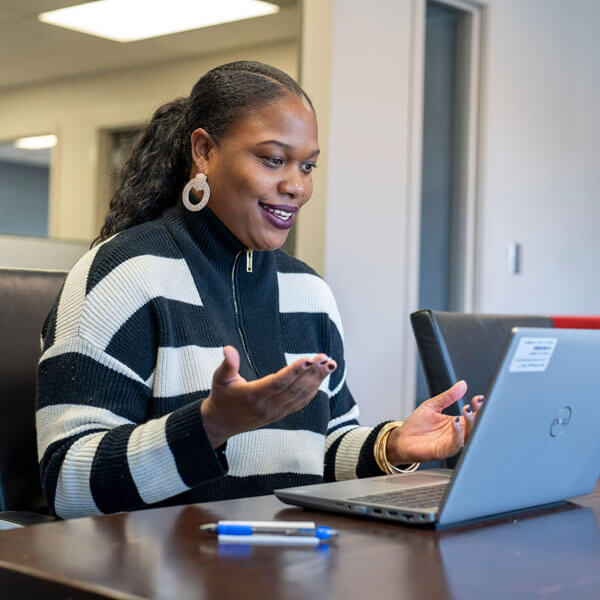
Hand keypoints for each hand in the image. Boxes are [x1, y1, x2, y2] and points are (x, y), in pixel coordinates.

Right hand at [200, 346, 336, 447]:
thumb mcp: (220, 379)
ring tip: (330, 364)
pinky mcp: (281, 414)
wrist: (222, 423)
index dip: (294, 371)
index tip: (309, 359)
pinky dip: (313, 390)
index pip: (278, 383)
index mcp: (254, 395)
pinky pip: (301, 403)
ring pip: (301, 396)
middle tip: (325, 357)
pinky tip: (321, 378)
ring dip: (317, 380)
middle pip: (295, 389)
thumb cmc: (222, 397)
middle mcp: (268, 406)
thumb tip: (228, 349)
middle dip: (313, 372)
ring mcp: (276, 412)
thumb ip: (228, 364)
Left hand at [385, 381, 483, 464]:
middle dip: (479, 414)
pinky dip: (458, 434)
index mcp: (456, 423)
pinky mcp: (443, 451)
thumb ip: (448, 396)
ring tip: (466, 410)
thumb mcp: (432, 405)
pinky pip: (455, 445)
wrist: (402, 439)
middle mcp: (456, 434)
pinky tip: (456, 423)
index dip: (478, 407)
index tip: (479, 398)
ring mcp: (451, 443)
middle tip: (477, 403)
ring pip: (468, 435)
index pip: (473, 415)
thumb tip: (462, 384)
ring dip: (470, 423)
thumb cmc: (416, 425)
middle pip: (474, 426)